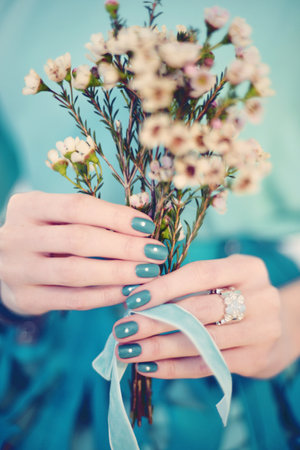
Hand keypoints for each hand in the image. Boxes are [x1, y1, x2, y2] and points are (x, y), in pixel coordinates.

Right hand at [0, 191, 166, 314]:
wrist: (4, 265)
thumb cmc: (43, 235)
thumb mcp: (54, 217)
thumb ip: (88, 217)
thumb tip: (141, 225)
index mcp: (27, 206)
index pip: (77, 207)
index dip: (115, 216)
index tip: (147, 225)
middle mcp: (16, 236)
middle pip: (78, 239)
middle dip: (124, 246)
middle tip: (156, 252)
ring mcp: (17, 270)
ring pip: (75, 272)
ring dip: (118, 273)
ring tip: (148, 272)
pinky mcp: (26, 299)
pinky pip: (73, 300)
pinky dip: (104, 296)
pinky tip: (127, 291)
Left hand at [113, 254, 298, 378]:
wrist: (281, 326)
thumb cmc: (237, 296)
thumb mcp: (223, 279)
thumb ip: (188, 283)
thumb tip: (135, 296)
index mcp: (248, 268)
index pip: (201, 274)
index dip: (164, 286)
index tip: (132, 299)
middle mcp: (260, 297)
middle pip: (199, 311)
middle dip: (156, 321)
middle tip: (123, 329)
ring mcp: (262, 331)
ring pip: (201, 342)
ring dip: (159, 349)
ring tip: (128, 351)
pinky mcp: (256, 359)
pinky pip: (208, 366)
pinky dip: (175, 368)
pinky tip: (149, 368)